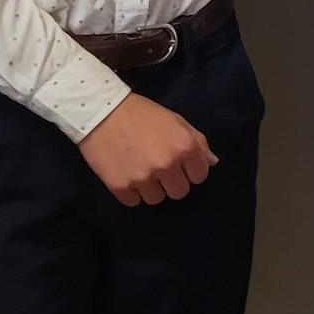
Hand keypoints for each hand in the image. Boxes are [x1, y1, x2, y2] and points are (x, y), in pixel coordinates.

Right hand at [79, 92, 216, 206]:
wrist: (101, 111)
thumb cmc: (141, 113)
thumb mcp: (175, 120)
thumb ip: (198, 142)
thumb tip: (212, 162)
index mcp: (185, 147)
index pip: (200, 176)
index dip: (189, 170)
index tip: (178, 163)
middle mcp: (166, 165)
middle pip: (179, 192)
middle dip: (171, 182)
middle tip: (158, 167)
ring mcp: (143, 178)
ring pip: (156, 199)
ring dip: (150, 188)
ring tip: (140, 168)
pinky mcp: (120, 187)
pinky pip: (133, 201)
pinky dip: (131, 192)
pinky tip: (126, 173)